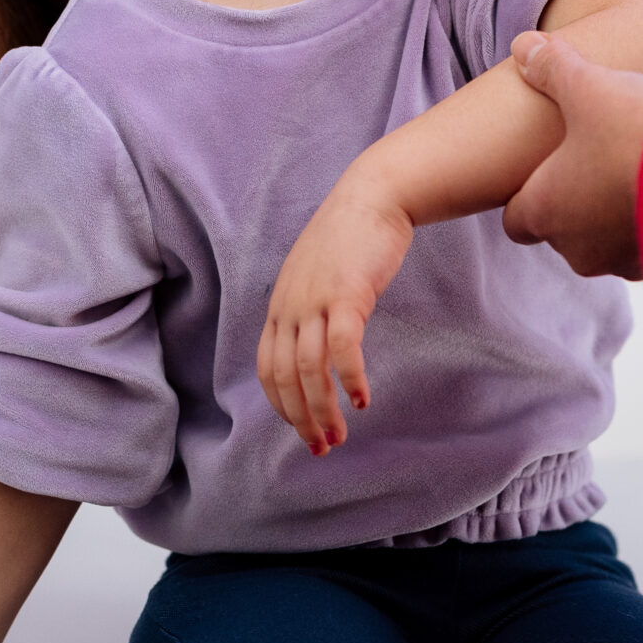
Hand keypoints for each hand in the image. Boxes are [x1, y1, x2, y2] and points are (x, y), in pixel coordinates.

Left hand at [258, 182, 414, 451]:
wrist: (373, 195)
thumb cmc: (351, 237)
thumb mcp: (317, 275)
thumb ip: (309, 308)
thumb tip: (318, 343)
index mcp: (281, 305)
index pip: (268, 368)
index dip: (282, 406)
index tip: (304, 429)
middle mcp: (290, 306)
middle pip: (285, 377)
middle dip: (301, 419)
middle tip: (321, 447)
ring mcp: (315, 300)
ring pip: (310, 370)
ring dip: (323, 409)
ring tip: (338, 435)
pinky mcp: (347, 294)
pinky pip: (343, 348)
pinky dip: (350, 378)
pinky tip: (362, 400)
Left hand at [502, 33, 642, 275]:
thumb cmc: (636, 133)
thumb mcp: (589, 88)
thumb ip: (553, 68)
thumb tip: (523, 46)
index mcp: (544, 211)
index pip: (517, 221)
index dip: (529, 194)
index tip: (549, 169)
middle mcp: (577, 249)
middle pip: (563, 233)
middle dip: (577, 203)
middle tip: (598, 162)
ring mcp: (620, 262)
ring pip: (607, 244)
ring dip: (616, 215)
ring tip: (637, 173)